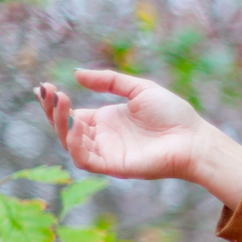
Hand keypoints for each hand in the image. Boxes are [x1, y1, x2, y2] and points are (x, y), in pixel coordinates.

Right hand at [35, 69, 241, 207]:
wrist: (195, 138)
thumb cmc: (174, 115)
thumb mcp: (139, 89)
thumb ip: (110, 81)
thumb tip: (76, 74)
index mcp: (107, 121)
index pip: (71, 115)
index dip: (55, 103)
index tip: (46, 87)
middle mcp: (103, 138)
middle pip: (65, 128)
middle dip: (52, 111)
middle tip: (48, 92)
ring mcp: (108, 153)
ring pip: (70, 144)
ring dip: (60, 124)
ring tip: (61, 102)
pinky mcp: (114, 166)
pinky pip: (85, 160)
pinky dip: (74, 144)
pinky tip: (76, 125)